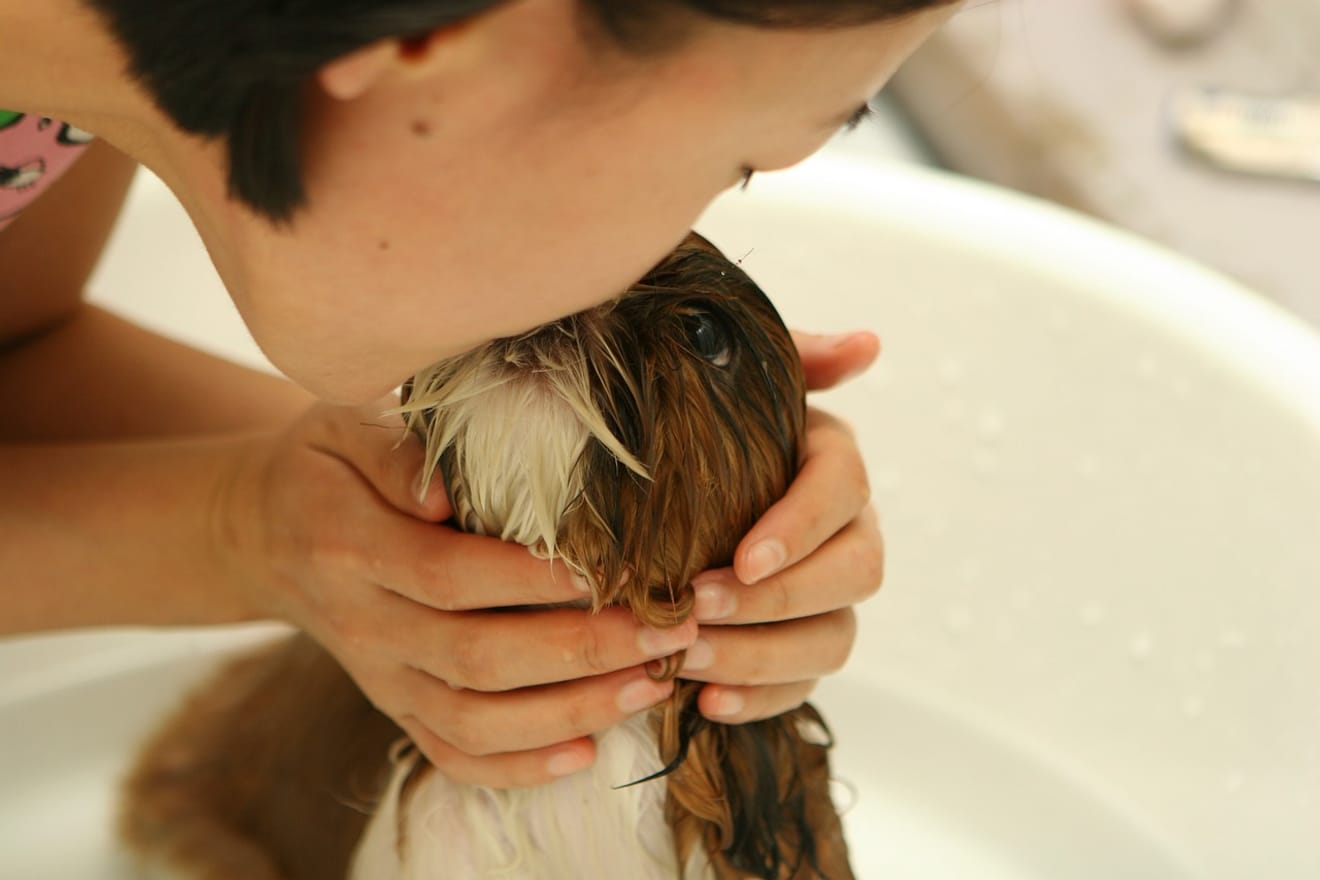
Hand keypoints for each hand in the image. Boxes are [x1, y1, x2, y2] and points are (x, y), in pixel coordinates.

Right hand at [218, 401, 696, 786]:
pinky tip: (586, 754)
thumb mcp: (343, 425)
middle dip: (580, 652)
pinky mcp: (393, 707)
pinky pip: (450, 755)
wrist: (265, 532)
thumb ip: (394, 449)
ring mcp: (379, 677)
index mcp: (350, 547)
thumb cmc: (328, 466)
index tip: (611, 568)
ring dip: (568, 713)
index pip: (451, 575)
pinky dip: (517, 768)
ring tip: (651, 685)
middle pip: (476, 658)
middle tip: (666, 630)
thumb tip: (442, 490)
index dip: (532, 580)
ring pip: (472, 721)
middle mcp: (364, 625)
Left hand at [681, 330, 884, 721]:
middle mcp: (846, 530)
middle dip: (780, 598)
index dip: (802, 527)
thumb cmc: (696, 426)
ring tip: (690, 661)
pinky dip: (760, 699)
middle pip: (855, 572)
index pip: (843, 490)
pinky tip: (706, 703)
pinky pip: (803, 685)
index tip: (743, 557)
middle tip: (699, 606)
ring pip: (835, 638)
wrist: (659, 480)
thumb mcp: (732, 382)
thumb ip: (794, 358)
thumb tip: (868, 344)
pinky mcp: (802, 645)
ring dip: (764, 656)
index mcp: (830, 461)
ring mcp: (829, 595)